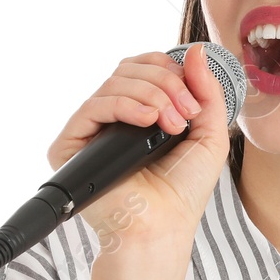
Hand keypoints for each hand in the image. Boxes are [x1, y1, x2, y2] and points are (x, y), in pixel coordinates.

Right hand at [46, 45, 232, 253]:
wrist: (162, 229)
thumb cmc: (183, 192)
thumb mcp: (209, 135)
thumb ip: (208, 92)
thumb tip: (198, 51)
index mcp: (141, 112)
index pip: (146, 67)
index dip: (171, 71)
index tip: (194, 101)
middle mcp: (113, 117)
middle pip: (130, 68)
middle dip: (165, 82)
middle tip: (186, 113)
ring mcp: (91, 129)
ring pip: (114, 82)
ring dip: (152, 95)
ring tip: (171, 124)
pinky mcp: (70, 144)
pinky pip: (93, 105)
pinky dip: (125, 105)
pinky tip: (149, 120)